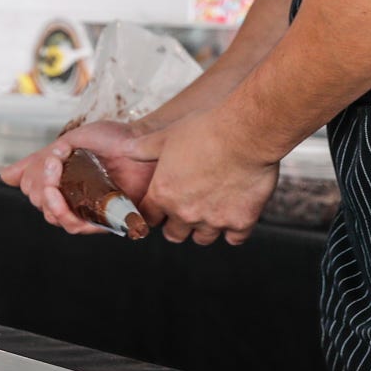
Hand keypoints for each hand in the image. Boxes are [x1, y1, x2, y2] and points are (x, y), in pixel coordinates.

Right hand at [1, 119, 155, 235]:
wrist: (145, 144)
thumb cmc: (115, 139)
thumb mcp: (73, 140)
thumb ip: (40, 158)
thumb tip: (4, 177)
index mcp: (65, 178)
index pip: (34, 189)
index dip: (33, 179)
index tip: (49, 161)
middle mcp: (74, 196)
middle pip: (41, 204)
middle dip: (39, 188)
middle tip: (53, 168)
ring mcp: (88, 209)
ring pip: (55, 218)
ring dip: (49, 202)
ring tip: (54, 186)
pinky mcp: (105, 221)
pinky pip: (76, 226)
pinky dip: (65, 214)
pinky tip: (62, 199)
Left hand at [125, 109, 279, 245]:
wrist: (244, 135)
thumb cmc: (203, 131)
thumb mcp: (166, 136)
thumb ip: (144, 147)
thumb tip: (126, 148)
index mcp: (163, 194)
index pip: (148, 217)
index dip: (153, 213)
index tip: (158, 209)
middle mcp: (185, 212)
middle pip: (174, 234)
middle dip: (176, 226)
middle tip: (183, 214)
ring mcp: (213, 220)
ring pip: (203, 238)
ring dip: (203, 229)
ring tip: (209, 215)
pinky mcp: (240, 222)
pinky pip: (234, 239)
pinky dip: (233, 230)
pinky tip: (234, 218)